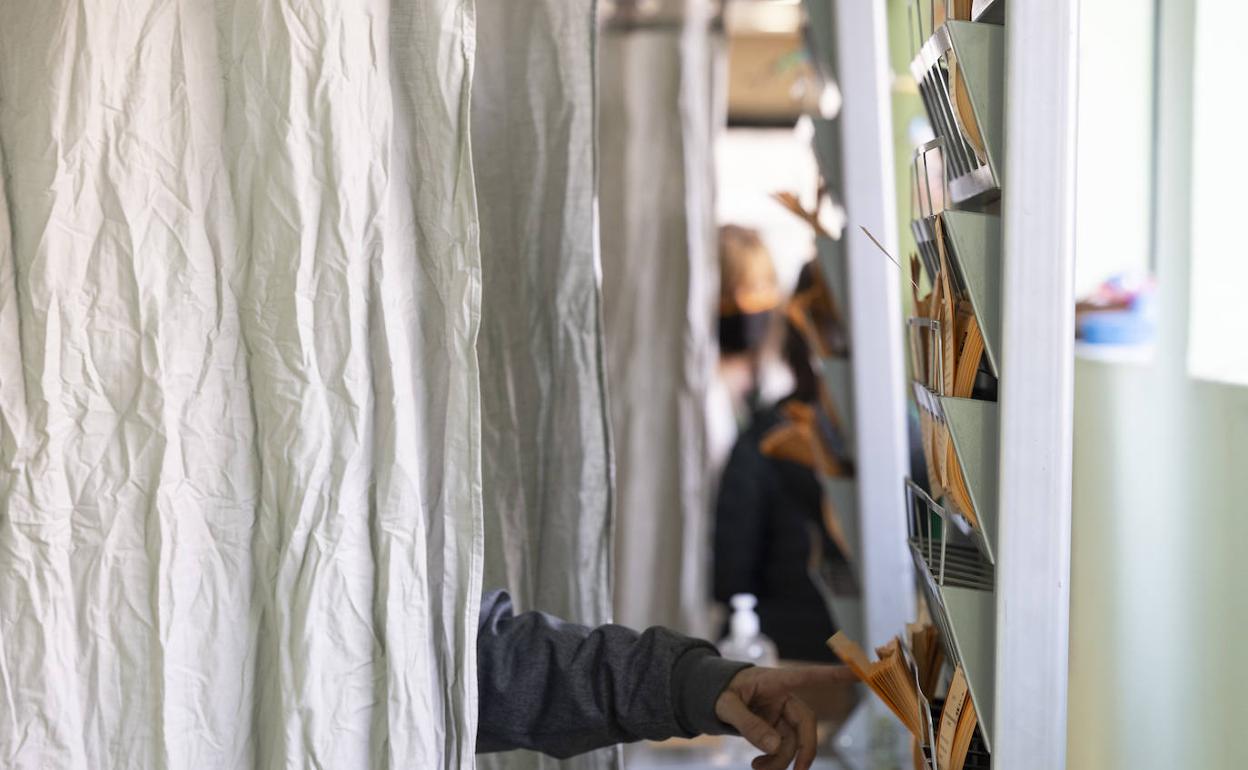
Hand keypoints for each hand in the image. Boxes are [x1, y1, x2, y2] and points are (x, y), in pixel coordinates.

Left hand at [714, 665, 856, 769]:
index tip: (859, 672)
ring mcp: (781, 714)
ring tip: (757, 769)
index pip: (808, 676)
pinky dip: (774, 761)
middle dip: (805, 749)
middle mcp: (784, 697)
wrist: (709, 696)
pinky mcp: (776, 728)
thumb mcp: (726, 705)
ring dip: (781, 760)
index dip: (834, 675)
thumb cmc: (718, 690)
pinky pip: (784, 748)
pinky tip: (759, 766)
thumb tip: (774, 746)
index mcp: (775, 680)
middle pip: (806, 723)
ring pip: (794, 741)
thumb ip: (748, 724)